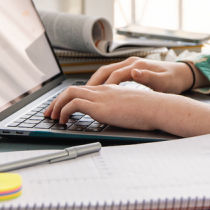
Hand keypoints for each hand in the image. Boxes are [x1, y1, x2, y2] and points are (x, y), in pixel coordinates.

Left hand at [42, 84, 187, 130]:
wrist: (159, 107)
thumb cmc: (150, 110)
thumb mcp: (130, 108)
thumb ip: (119, 109)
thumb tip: (113, 118)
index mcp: (110, 90)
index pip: (83, 89)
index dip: (69, 98)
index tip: (62, 108)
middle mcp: (103, 90)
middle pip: (72, 89)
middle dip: (57, 101)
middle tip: (50, 112)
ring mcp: (101, 96)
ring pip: (69, 93)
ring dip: (57, 105)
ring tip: (53, 117)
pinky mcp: (100, 106)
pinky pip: (74, 103)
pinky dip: (65, 111)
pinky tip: (64, 120)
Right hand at [86, 57, 195, 93]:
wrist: (182, 74)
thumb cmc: (174, 80)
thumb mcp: (163, 81)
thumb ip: (148, 77)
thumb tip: (134, 72)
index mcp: (137, 65)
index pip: (113, 75)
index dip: (102, 86)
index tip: (91, 97)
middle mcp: (131, 62)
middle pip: (105, 70)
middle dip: (93, 82)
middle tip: (81, 95)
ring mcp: (131, 64)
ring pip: (107, 71)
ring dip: (96, 81)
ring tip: (86, 94)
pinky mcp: (132, 68)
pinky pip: (113, 74)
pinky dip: (104, 81)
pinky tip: (100, 91)